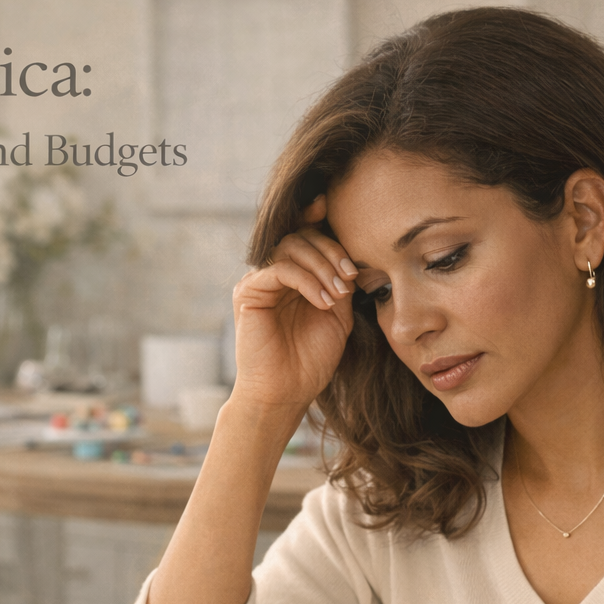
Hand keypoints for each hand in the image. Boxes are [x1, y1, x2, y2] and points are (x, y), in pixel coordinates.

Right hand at [229, 195, 357, 410]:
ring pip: (290, 247)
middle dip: (331, 250)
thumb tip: (355, 257)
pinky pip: (280, 269)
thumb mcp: (337, 317)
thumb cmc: (310, 361)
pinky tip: (324, 301)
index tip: (337, 211)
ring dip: (322, 266)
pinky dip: (307, 280)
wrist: (285, 393)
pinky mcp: (249, 292)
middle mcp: (274, 274)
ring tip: (339, 292)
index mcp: (295, 277)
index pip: (306, 236)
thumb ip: (341, 283)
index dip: (319, 219)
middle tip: (350, 276)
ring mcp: (260, 281)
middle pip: (301, 235)